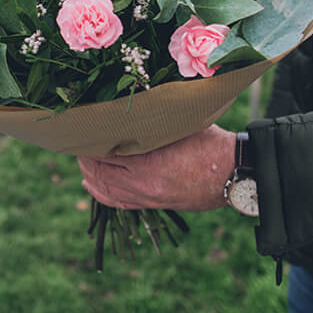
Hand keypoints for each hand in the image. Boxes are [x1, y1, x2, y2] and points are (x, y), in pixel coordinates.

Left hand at [78, 125, 235, 210]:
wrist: (235, 174)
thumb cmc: (210, 143)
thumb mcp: (180, 125)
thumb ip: (153, 121)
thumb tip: (129, 107)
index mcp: (149, 162)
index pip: (105, 153)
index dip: (88, 143)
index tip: (80, 131)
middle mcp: (144, 183)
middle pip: (101, 172)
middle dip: (86, 158)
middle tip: (77, 144)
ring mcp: (149, 197)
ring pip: (107, 189)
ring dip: (90, 176)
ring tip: (81, 162)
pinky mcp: (155, 204)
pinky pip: (120, 203)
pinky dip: (102, 194)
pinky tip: (91, 186)